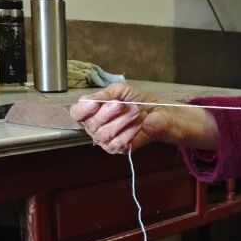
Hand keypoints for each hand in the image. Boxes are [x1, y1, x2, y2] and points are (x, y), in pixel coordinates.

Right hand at [71, 83, 217, 153]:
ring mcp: (108, 140)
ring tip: (137, 114)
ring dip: (122, 122)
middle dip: (109, 113)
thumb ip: (104, 94)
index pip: (77, 113)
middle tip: (126, 106)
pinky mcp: (121, 149)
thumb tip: (88, 101)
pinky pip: (117, 144)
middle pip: (90, 125)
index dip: (85, 108)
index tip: (97, 103)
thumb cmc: (141, 102)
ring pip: (103, 135)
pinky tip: (139, 127)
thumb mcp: (121, 91)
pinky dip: (129, 133)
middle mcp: (97, 127)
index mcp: (94, 112)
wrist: (163, 114)